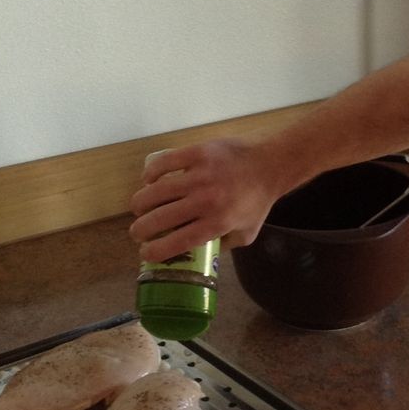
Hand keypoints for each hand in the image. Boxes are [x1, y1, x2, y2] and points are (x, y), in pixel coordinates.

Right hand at [129, 139, 280, 260]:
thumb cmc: (257, 201)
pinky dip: (150, 174)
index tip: (145, 253)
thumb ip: (223, 246)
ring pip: (155, 192)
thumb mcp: (246, 233)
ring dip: (140, 203)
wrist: (270, 163)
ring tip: (139, 208)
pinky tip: (148, 181)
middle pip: (160, 218)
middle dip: (141, 229)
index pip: (177, 242)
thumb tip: (198, 255)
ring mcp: (200, 175)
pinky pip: (163, 163)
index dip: (155, 251)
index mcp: (218, 223)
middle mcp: (206, 201)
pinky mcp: (197, 153)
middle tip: (138, 232)